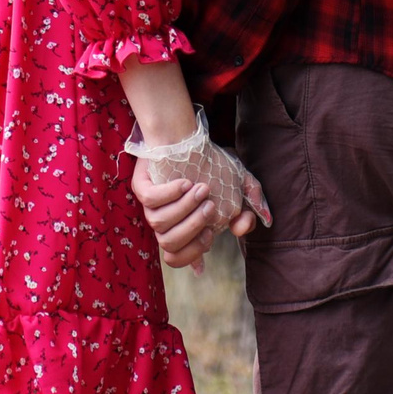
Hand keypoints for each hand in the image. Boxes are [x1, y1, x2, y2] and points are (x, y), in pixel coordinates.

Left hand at [130, 151, 270, 269]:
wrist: (189, 136)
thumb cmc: (212, 163)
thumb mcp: (241, 185)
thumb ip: (250, 208)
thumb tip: (241, 229)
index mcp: (184, 228)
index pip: (176, 257)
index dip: (191, 255)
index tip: (209, 236)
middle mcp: (166, 221)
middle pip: (170, 245)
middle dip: (193, 227)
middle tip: (210, 205)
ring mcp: (152, 206)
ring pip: (159, 224)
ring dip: (184, 208)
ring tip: (201, 189)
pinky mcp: (142, 187)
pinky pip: (150, 201)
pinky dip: (169, 194)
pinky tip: (185, 183)